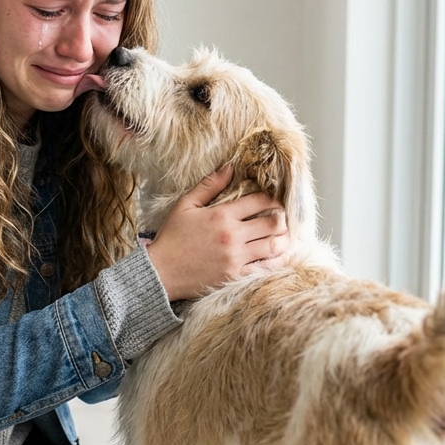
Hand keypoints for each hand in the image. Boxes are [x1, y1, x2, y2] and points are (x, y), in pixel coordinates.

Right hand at [144, 165, 290, 301]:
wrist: (160, 272)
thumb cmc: (171, 237)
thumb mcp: (185, 205)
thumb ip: (209, 186)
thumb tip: (230, 168)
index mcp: (221, 215)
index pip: (260, 201)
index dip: (273, 198)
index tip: (274, 199)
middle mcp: (232, 236)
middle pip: (274, 223)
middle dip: (282, 218)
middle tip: (281, 217)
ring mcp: (235, 258)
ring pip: (275, 246)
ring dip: (284, 239)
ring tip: (284, 235)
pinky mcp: (235, 276)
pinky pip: (266, 268)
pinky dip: (277, 261)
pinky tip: (278, 255)